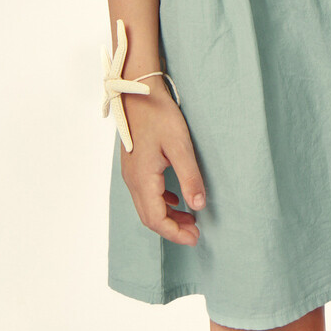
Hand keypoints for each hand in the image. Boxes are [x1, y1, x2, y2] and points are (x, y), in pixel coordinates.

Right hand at [119, 77, 207, 244]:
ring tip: (189, 219)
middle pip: (149, 217)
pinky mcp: (134, 164)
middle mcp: (132, 181)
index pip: (156, 219)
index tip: (195, 238)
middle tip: (195, 233)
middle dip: (172, 228)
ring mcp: (131, 173)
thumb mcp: (180, 145)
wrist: (139, 92)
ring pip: (147, 206)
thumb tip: (198, 206)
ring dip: (167, 216)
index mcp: (142, 180)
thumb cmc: (159, 115)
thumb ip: (190, 177)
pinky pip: (145, 193)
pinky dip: (161, 202)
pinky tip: (176, 199)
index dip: (175, 233)